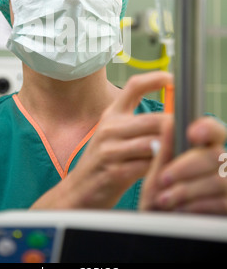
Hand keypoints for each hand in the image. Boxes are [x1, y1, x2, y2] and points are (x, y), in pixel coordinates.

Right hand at [65, 71, 172, 208]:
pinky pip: (146, 165)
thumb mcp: (114, 134)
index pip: (134, 86)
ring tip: (178, 153)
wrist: (79, 189)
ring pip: (152, 143)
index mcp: (112, 114)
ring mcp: (110, 149)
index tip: (172, 79)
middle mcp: (110, 128)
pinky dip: (159, 167)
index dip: (156, 79)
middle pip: (152, 119)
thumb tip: (170, 118)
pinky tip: (164, 169)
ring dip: (169, 149)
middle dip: (173, 127)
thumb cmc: (103, 161)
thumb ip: (137, 124)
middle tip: (188, 132)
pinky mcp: (115, 171)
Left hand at [140, 115, 226, 214]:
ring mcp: (226, 187)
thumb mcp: (155, 178)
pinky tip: (181, 211)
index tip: (191, 133)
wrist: (159, 234)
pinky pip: (222, 201)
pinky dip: (197, 205)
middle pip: (215, 154)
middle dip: (186, 167)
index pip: (214, 131)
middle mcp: (219, 167)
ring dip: (187, 190)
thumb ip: (164, 152)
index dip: (207, 128)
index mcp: (201, 152)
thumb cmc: (157, 203)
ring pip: (219, 179)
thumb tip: (169, 122)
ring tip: (165, 200)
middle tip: (163, 179)